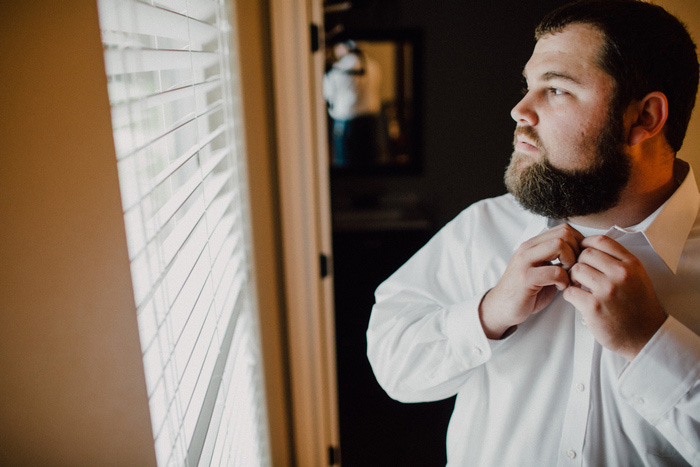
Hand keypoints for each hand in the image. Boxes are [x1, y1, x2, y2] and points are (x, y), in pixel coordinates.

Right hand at [480, 224, 583, 338]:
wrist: (502, 307)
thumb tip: (581, 252)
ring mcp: (525, 261)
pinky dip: (564, 280)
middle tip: (574, 268)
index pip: (563, 228)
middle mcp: (527, 248)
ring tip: (568, 276)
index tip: (579, 259)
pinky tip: (560, 287)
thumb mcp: (541, 268)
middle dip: (577, 251)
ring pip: (559, 245)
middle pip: (564, 233)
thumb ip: (555, 258)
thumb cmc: (525, 290)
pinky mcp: (526, 278)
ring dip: (571, 262)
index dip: (578, 242)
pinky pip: (555, 271)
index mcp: (532, 244)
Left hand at [562, 235, 666, 360]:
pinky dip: (569, 294)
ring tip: (579, 286)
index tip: (582, 252)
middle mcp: (620, 274)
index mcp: (631, 264)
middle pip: (585, 254)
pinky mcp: (594, 307)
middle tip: (580, 275)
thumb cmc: (639, 306)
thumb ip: (619, 261)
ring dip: (572, 278)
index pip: (601, 240)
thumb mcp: (637, 276)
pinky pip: (570, 291)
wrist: (646, 335)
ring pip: (576, 270)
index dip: (586, 244)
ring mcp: (607, 290)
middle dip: (579, 263)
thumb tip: (591, 247)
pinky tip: (577, 299)